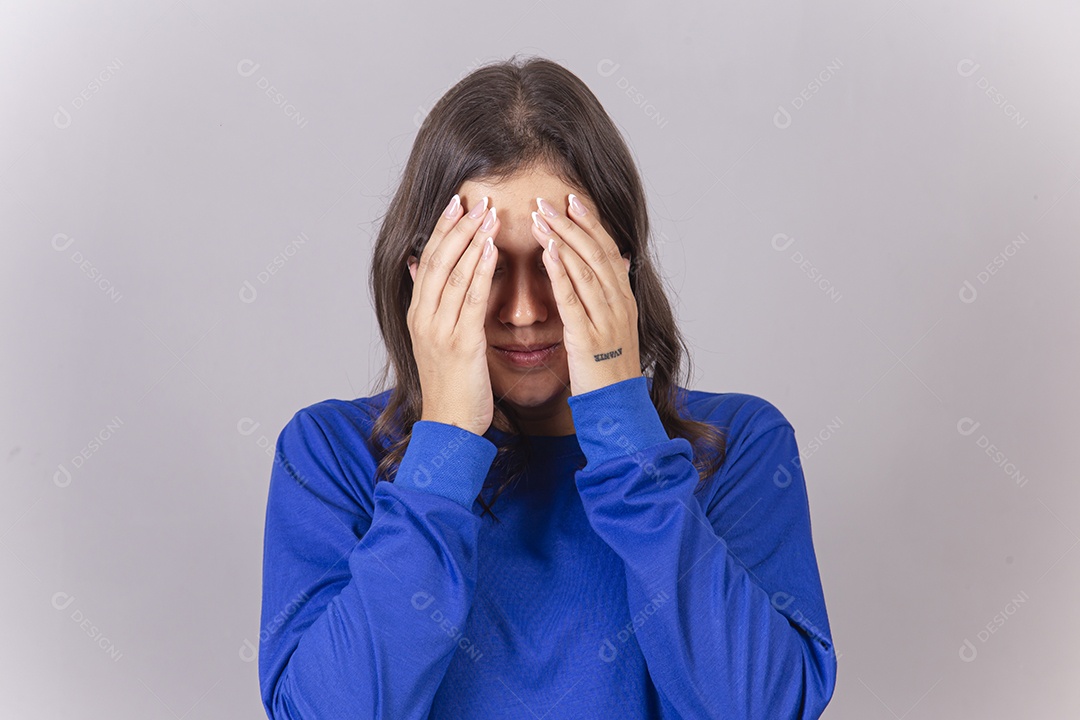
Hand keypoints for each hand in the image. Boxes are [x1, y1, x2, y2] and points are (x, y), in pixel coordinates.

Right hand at [406, 194, 499, 435]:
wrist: (451, 424)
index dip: (443, 229)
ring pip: (454, 274)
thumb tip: (417, 266)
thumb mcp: (434, 338)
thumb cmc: (451, 383)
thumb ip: (429, 301)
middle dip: (457, 226)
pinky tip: (492, 249)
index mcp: (418, 314)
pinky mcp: (461, 343)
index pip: (429, 260)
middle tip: (476, 198)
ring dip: (472, 240)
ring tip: (488, 213)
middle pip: (438, 260)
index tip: (457, 202)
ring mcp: (439, 329)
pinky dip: (480, 270)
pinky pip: (470, 299)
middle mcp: (423, 317)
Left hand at [531, 194, 639, 395]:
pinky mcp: (588, 337)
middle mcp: (619, 304)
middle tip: (548, 199)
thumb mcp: (616, 327)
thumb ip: (613, 295)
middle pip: (596, 253)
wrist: (618, 408)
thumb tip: (619, 262)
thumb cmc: (609, 369)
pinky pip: (573, 298)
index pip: (607, 251)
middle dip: (572, 223)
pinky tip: (547, 251)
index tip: (572, 200)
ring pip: (585, 269)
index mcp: (624, 300)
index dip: (590, 223)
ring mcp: (606, 320)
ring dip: (562, 239)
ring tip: (540, 216)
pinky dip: (560, 271)